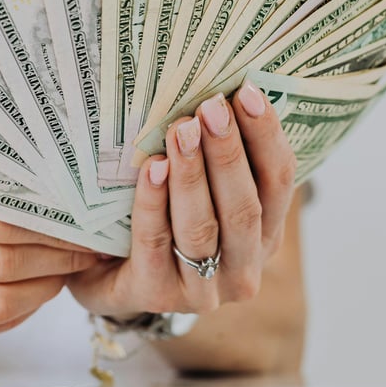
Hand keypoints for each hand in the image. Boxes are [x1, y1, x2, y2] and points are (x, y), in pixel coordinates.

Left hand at [68, 79, 296, 317]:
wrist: (106, 277)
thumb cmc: (163, 220)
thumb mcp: (199, 192)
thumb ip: (215, 157)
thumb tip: (218, 92)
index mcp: (264, 235)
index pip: (278, 183)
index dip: (266, 137)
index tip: (248, 92)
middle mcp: (243, 268)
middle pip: (244, 207)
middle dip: (228, 152)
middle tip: (211, 108)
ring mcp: (201, 289)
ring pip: (203, 227)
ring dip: (193, 174)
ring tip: (180, 130)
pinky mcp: (155, 294)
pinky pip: (156, 242)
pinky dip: (154, 203)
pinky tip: (152, 169)